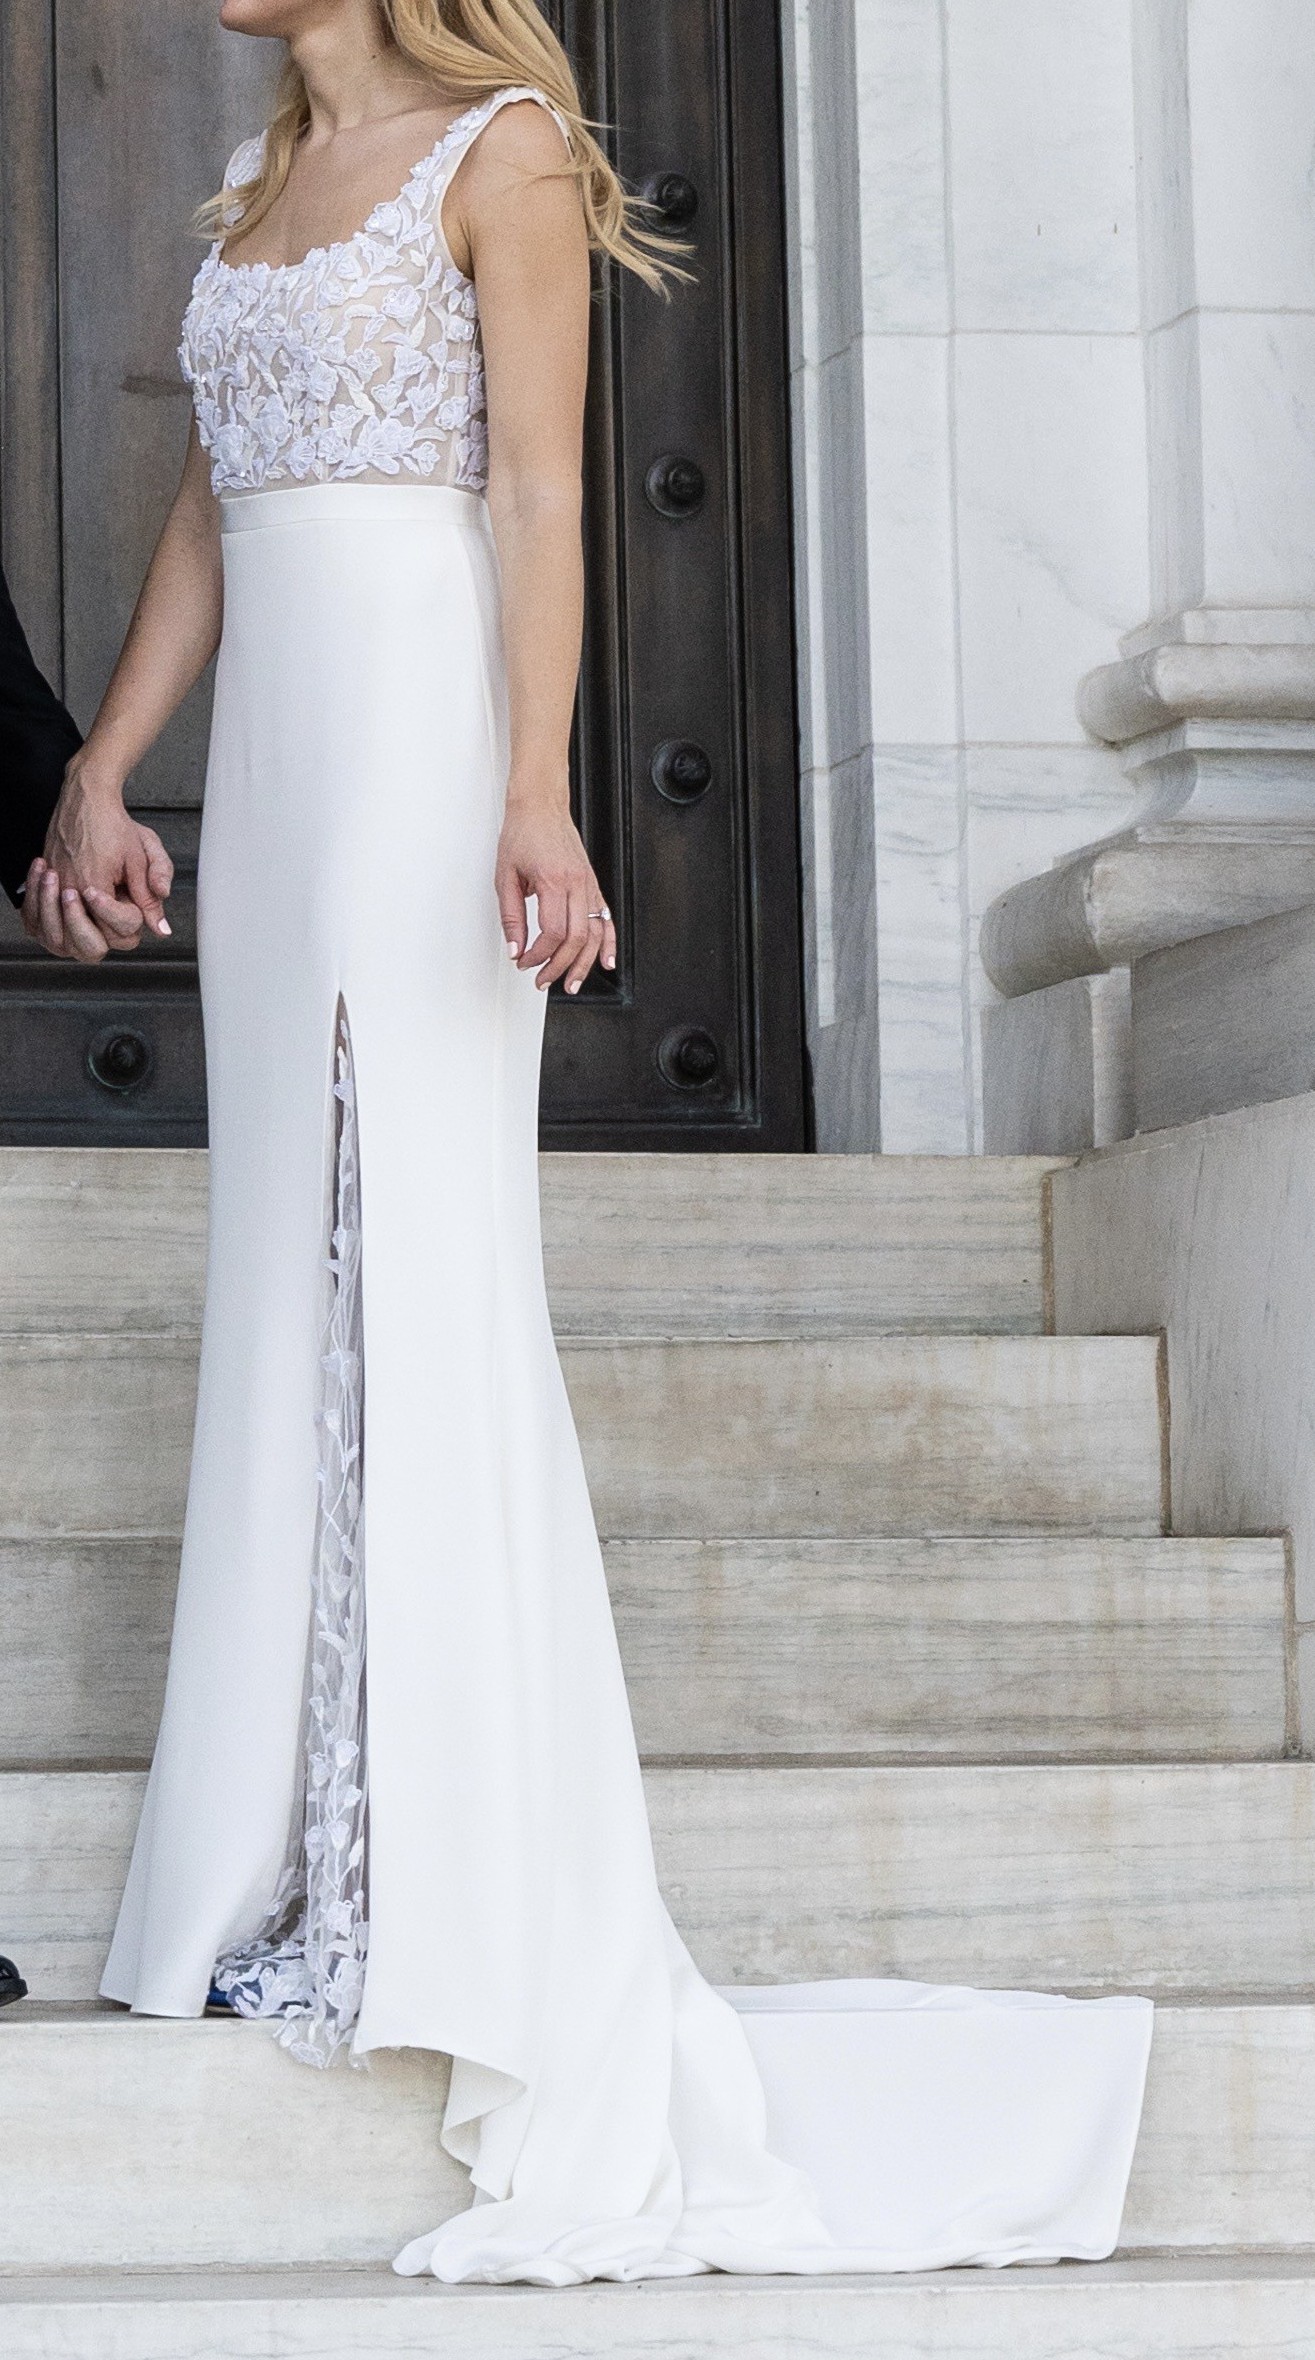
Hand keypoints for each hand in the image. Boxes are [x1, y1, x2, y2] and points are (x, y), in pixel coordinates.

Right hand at [24, 758, 173, 963]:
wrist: (86, 798)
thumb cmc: (112, 823)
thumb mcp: (141, 858)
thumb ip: (149, 896)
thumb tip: (160, 928)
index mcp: (95, 885)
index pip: (118, 927)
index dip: (130, 919)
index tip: (128, 898)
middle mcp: (70, 889)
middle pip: (89, 941)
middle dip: (108, 930)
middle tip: (113, 908)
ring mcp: (55, 885)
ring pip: (63, 933)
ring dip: (81, 928)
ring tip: (94, 906)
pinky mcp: (46, 880)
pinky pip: (47, 915)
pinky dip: (59, 917)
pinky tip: (73, 906)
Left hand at [495, 795, 615, 993]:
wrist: (541, 806)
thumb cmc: (524, 834)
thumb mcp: (505, 877)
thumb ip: (511, 916)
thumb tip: (516, 947)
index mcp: (553, 881)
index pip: (552, 933)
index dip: (539, 955)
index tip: (525, 962)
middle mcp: (576, 884)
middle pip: (577, 939)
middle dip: (560, 966)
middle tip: (544, 980)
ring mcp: (589, 885)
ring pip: (595, 934)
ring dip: (585, 963)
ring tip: (573, 981)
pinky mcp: (593, 884)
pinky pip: (607, 919)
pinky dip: (609, 943)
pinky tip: (606, 960)